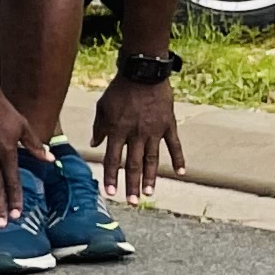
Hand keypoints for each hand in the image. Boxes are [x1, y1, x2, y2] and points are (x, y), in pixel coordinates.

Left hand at [92, 73, 184, 200]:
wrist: (143, 74)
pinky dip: (179, 159)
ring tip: (149, 193)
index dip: (111, 177)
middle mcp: (135, 134)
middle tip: (132, 201)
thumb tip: (94, 145)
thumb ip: (99, 127)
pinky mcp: (168, 125)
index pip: (112, 159)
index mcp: (117, 130)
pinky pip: (174, 145)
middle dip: (131, 184)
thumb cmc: (119, 90)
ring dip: (150, 177)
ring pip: (152, 159)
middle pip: (132, 164)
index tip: (110, 193)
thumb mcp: (102, 107)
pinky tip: (181, 173)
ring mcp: (154, 131)